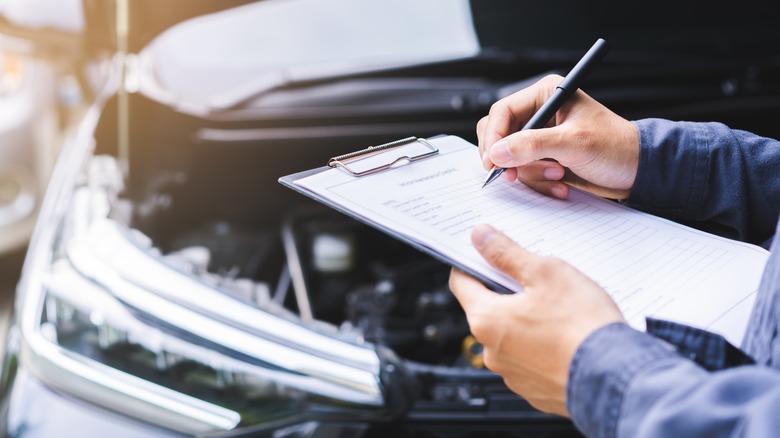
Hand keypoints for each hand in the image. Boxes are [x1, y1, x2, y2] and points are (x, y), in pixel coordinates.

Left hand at [449, 224, 624, 415]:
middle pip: (489, 310)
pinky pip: (531, 360)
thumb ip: (508, 254)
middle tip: (537, 281)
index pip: (461, 283)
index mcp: (486, 320)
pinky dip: (542, 347)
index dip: (472, 264)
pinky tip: (566, 336)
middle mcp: (492, 352)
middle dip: (508, 293)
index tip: (484, 254)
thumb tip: (481, 237)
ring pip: (511, 336)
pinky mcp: (535, 390)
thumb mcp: (546, 273)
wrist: (615, 377)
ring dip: (527, 321)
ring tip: (560, 311)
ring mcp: (514, 375)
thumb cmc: (582, 326)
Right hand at [478, 74, 639, 199]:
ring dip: (530, 173)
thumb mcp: (573, 143)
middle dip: (511, 158)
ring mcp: (540, 137)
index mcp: (546, 96)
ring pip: (510, 157)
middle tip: (518, 175)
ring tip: (558, 176)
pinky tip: (560, 185)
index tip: (493, 162)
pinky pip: (523, 171)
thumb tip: (496, 153)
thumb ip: (532, 146)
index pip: (502, 112)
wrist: (637, 171)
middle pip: (500, 135)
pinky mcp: (543, 158)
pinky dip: (537, 182)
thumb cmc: (615, 147)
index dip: (494, 138)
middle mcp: (539, 113)